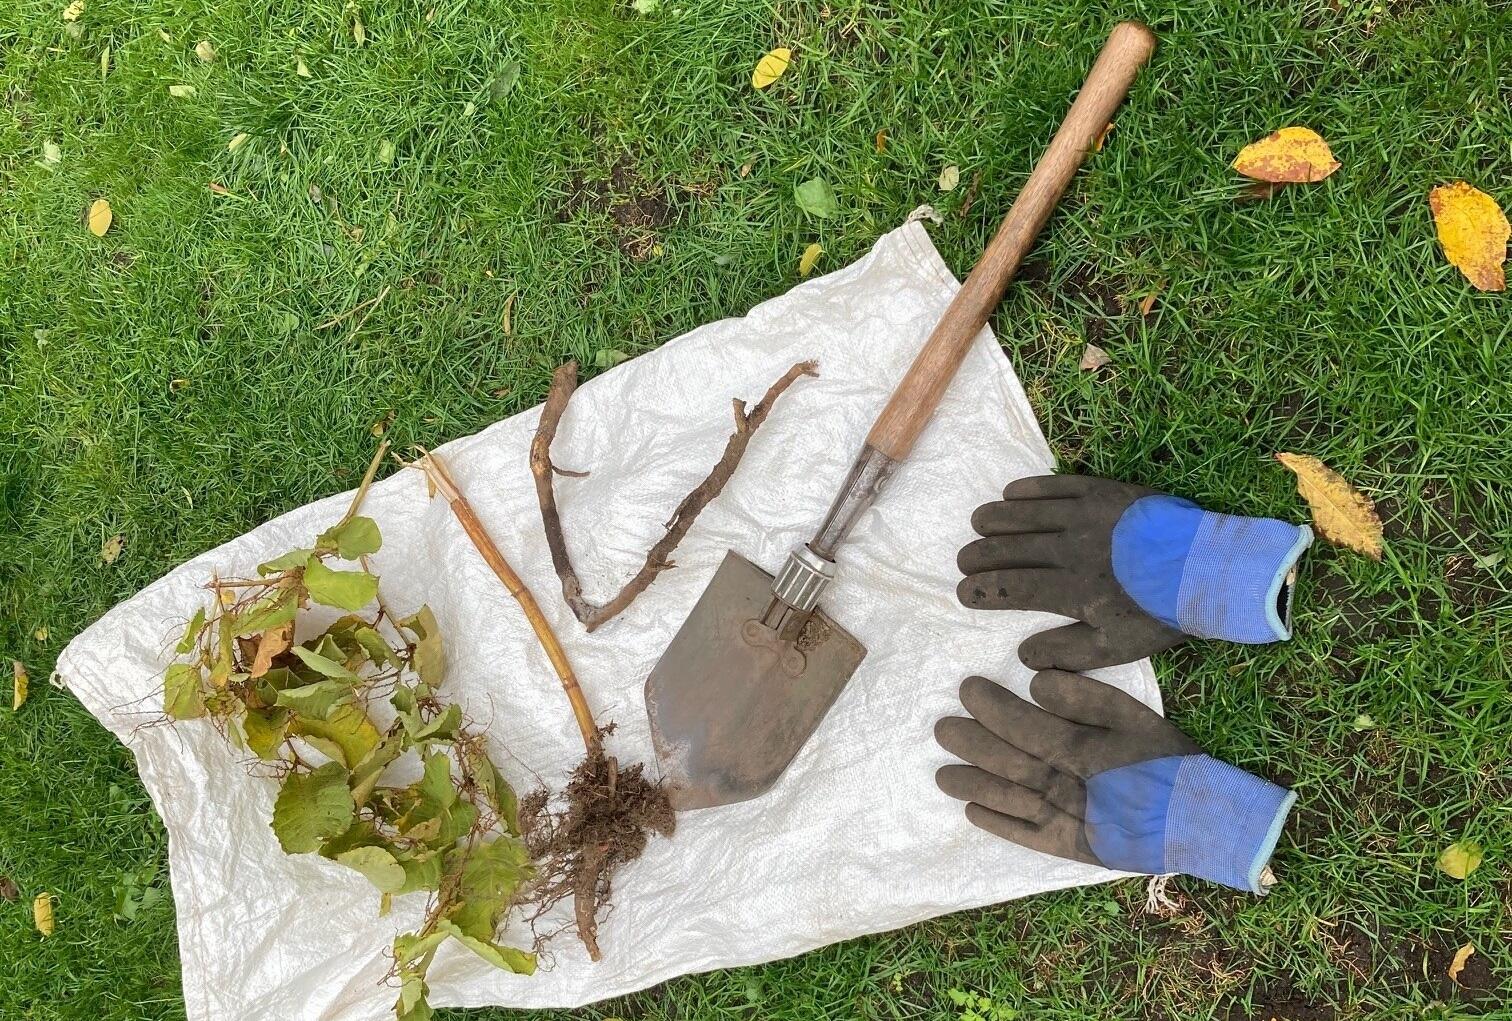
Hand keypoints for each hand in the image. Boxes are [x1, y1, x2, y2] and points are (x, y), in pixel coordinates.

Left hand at [935, 671, 1293, 894]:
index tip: (967, 688)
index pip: (1025, 726)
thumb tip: (1036, 683)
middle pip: (1009, 762)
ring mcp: (1068, 820)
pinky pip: (1028, 837)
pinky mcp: (1072, 848)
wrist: (1203, 820)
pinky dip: (1000, 825)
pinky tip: (973, 813)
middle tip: (941, 728)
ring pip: (1010, 800)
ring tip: (941, 775)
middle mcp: (1069, 785)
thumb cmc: (1168, 761)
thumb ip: (1087, 698)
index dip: (992, 707)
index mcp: (1083, 750)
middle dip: (972, 743)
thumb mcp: (1135, 717)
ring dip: (974, 785)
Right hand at [958, 475, 1311, 669]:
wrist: (1210, 569)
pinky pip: (1056, 485)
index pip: (1012, 587)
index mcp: (1070, 588)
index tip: (963, 592)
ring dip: (996, 519)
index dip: (982, 589)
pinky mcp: (1103, 492)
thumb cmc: (1161, 614)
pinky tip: (1011, 491)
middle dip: (980, 554)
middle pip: (1011, 548)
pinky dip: (1029, 488)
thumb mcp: (1117, 648)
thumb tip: (1023, 655)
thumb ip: (1067, 653)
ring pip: (1026, 513)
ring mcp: (1085, 515)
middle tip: (963, 559)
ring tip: (977, 524)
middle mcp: (1070, 548)